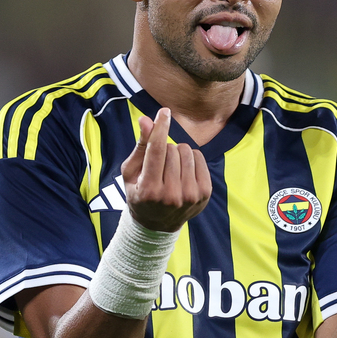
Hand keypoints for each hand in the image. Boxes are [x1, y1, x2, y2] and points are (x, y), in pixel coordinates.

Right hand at [120, 108, 212, 231]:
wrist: (157, 225)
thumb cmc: (140, 193)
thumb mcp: (131, 172)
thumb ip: (140, 146)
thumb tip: (146, 120)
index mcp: (150, 189)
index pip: (157, 150)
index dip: (160, 127)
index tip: (164, 112)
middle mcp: (172, 194)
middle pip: (172, 148)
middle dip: (165, 149)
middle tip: (159, 165)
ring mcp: (191, 195)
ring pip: (187, 151)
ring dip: (178, 153)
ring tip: (171, 168)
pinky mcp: (204, 193)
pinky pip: (199, 158)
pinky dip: (190, 159)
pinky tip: (183, 171)